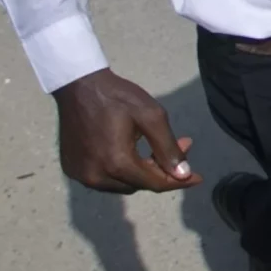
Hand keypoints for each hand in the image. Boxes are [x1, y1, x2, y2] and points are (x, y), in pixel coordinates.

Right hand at [53, 68, 199, 192]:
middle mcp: (96, 177)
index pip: (155, 183)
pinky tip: (128, 154)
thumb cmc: (117, 96)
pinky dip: (119, 172)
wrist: (78, 85)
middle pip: (139, 185)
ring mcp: (81, 175)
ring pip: (121, 185)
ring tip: (153, 151)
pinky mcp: (72, 169)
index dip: (179, 181)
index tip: (198, 177)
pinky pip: (104, 179)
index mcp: (117, 164)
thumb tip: (183, 175)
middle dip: (161, 171)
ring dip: (140, 173)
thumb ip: (168, 147)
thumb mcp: (150, 115)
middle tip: (179, 148)